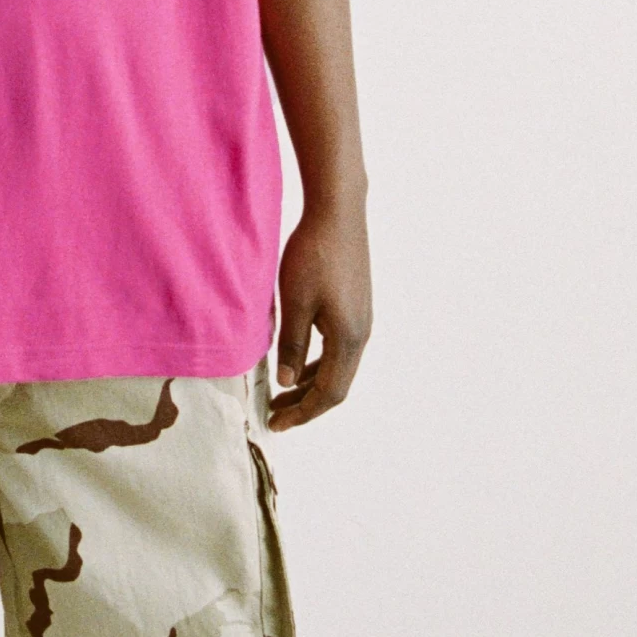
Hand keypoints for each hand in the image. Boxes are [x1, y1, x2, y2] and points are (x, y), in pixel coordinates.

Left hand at [268, 203, 371, 430]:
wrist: (338, 212)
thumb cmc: (314, 255)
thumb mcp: (295, 302)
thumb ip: (291, 344)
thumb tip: (288, 382)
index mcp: (348, 338)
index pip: (329, 392)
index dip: (303, 412)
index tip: (277, 424)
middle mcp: (361, 333)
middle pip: (336, 383)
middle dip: (306, 402)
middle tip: (276, 413)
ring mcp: (360, 317)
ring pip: (337, 364)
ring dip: (311, 381)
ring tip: (284, 390)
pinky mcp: (355, 303)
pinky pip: (337, 345)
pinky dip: (317, 359)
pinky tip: (299, 355)